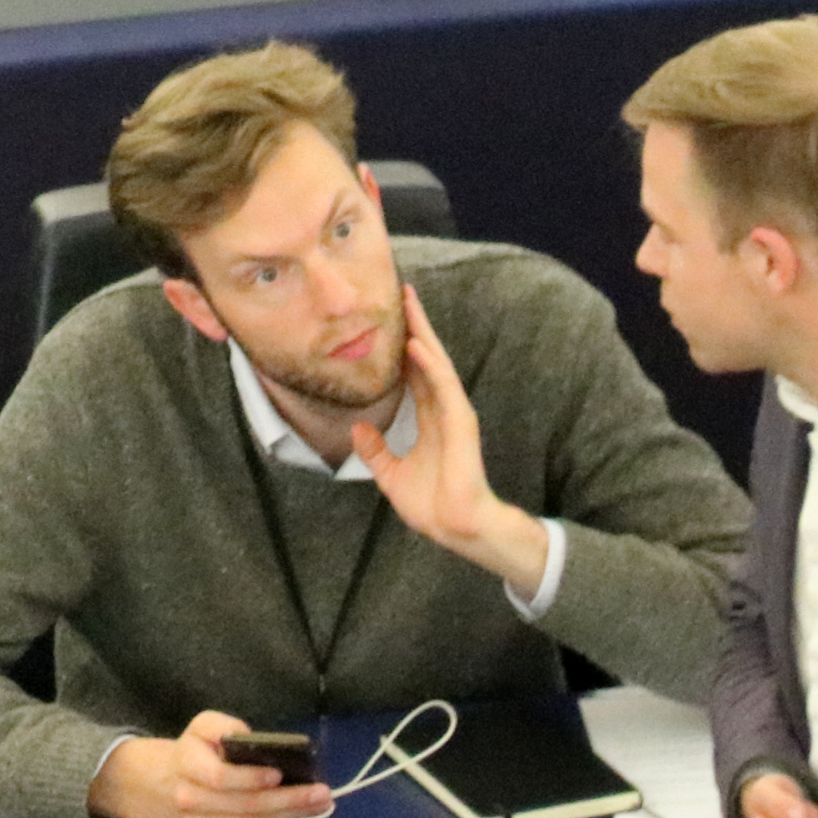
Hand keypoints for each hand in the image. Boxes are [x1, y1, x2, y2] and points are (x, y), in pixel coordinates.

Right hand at [88, 709, 333, 817]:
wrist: (160, 787)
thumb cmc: (192, 752)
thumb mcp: (202, 726)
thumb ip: (223, 725)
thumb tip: (248, 736)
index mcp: (186, 766)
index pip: (220, 778)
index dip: (251, 778)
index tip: (279, 773)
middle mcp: (189, 801)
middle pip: (244, 807)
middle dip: (288, 801)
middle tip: (321, 794)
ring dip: (288, 816)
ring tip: (318, 805)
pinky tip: (293, 815)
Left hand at [353, 286, 551, 594]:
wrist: (454, 527)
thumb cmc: (431, 504)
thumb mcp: (390, 474)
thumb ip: (375, 450)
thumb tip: (356, 428)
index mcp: (429, 419)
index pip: (414, 373)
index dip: (402, 346)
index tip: (387, 320)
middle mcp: (441, 410)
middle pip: (426, 358)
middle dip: (414, 325)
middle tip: (401, 291)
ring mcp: (453, 413)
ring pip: (436, 363)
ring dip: (422, 332)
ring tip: (408, 301)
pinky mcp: (461, 423)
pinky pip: (444, 387)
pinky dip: (430, 365)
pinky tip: (416, 345)